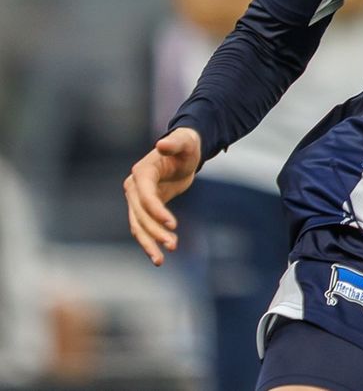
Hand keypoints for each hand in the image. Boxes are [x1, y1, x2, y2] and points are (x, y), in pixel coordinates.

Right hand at [122, 128, 200, 265]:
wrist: (184, 152)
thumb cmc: (186, 145)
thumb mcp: (184, 143)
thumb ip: (174, 143)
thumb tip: (161, 144)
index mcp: (141, 173)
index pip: (146, 197)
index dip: (157, 212)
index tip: (173, 225)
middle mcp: (134, 187)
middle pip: (140, 215)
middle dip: (154, 232)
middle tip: (173, 246)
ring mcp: (137, 199)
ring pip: (139, 226)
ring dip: (149, 242)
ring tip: (161, 260)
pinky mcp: (145, 207)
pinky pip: (145, 227)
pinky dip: (151, 240)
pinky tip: (161, 255)